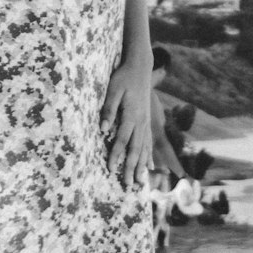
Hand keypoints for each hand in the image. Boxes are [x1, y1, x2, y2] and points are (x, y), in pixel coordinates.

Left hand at [100, 56, 153, 189]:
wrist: (140, 67)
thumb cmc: (123, 77)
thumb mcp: (113, 89)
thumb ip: (108, 109)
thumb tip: (102, 128)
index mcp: (131, 115)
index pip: (122, 140)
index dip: (116, 156)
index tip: (110, 169)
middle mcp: (141, 122)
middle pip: (136, 149)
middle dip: (131, 168)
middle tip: (128, 185)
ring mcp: (146, 123)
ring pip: (145, 149)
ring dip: (142, 166)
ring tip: (140, 183)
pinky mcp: (147, 121)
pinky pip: (149, 143)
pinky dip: (149, 157)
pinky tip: (150, 168)